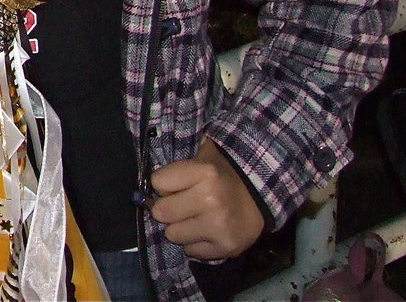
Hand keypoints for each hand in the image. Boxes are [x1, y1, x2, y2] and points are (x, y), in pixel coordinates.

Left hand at [149, 136, 264, 260]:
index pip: (157, 182)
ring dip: (180, 228)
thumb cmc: (222, 172)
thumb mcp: (202, 155)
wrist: (261, 194)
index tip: (175, 184)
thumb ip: (176, 164)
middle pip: (160, 213)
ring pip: (172, 235)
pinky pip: (191, 251)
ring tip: (196, 218)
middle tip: (183, 204)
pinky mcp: (226, 247)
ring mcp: (219, 226)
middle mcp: (211, 200)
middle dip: (168, 209)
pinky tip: (208, 231)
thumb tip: (144, 184)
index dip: (163, 184)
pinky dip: (196, 243)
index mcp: (204, 172)